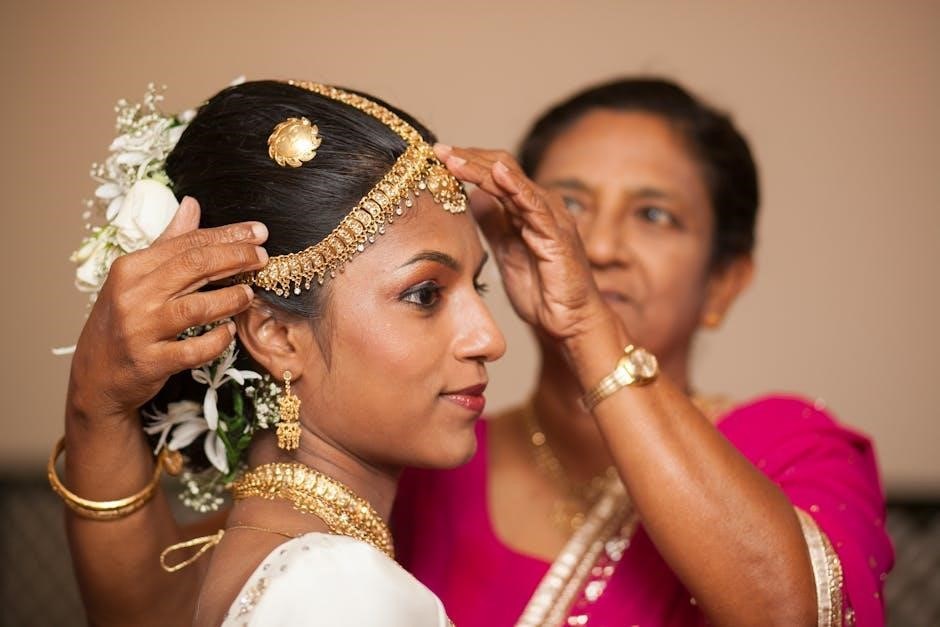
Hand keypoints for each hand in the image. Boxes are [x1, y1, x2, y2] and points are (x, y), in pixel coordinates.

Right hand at [68, 197, 267, 423]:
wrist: (96, 374)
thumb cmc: (122, 320)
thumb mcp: (136, 277)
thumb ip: (168, 242)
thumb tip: (192, 204)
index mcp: (131, 268)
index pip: (187, 243)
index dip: (227, 235)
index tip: (258, 232)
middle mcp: (134, 295)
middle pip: (195, 266)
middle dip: (236, 258)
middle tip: (263, 257)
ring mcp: (141, 330)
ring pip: (196, 307)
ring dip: (230, 299)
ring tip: (248, 294)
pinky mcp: (151, 362)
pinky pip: (194, 350)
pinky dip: (216, 340)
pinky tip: (228, 332)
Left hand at [435, 144, 615, 343]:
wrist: (570, 322)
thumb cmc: (543, 292)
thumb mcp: (506, 253)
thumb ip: (493, 225)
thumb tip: (471, 198)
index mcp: (527, 210)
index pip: (494, 175)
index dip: (466, 164)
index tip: (436, 158)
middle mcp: (541, 206)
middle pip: (501, 168)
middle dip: (468, 158)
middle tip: (438, 150)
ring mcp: (551, 217)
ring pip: (512, 181)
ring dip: (480, 167)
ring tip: (453, 158)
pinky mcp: (557, 234)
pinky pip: (534, 204)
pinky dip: (515, 186)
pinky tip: (496, 172)